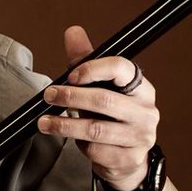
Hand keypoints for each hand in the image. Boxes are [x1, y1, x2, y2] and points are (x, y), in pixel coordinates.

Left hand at [37, 25, 159, 190]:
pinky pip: (97, 151)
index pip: (122, 68)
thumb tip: (73, 31)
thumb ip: (85, 61)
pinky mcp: (130, 158)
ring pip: (96, 129)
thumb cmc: (110, 116)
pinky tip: (74, 142)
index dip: (93, 68)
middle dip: (71, 97)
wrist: (127, 158)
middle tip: (49, 96)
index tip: (70, 75)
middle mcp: (146, 111)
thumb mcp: (99, 87)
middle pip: (104, 100)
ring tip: (45, 122)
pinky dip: (81, 147)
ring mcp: (141, 136)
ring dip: (65, 125)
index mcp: (141, 87)